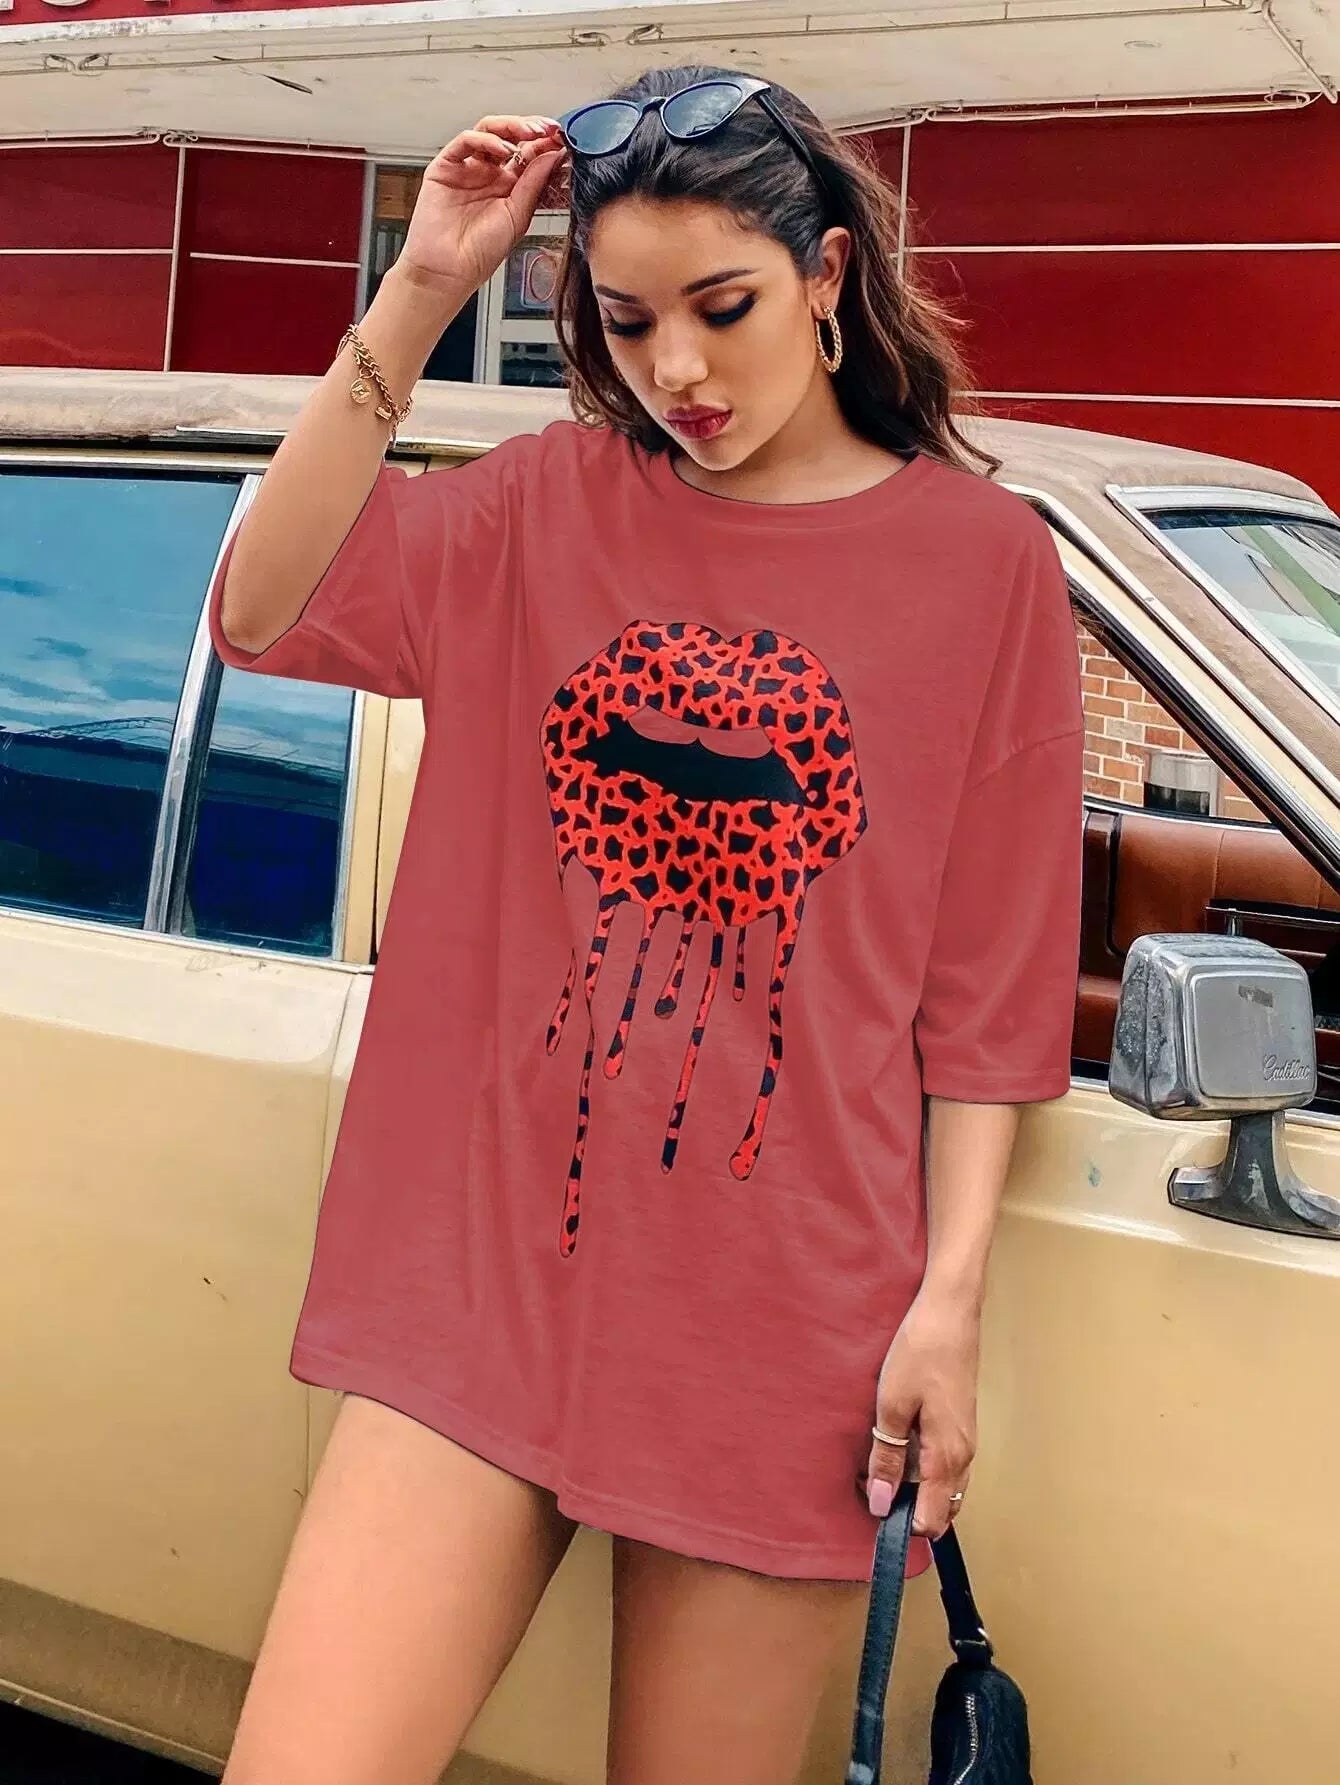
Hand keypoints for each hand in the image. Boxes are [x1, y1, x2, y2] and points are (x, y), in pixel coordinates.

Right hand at [399, 114, 568, 297]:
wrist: (449, 271)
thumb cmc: (480, 253)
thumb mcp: (518, 216)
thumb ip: (534, 183)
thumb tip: (553, 154)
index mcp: (509, 187)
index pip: (529, 155)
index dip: (545, 144)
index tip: (562, 138)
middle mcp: (488, 174)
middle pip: (510, 137)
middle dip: (531, 129)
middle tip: (548, 130)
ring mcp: (467, 168)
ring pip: (489, 132)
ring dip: (510, 127)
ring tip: (529, 133)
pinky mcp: (445, 167)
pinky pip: (465, 142)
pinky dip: (484, 138)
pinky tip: (501, 148)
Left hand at [861, 1291, 978, 1538]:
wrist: (950, 1311)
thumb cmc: (920, 1353)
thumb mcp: (892, 1405)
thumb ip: (886, 1457)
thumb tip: (881, 1504)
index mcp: (947, 1457)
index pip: (931, 1519)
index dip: (901, 1524)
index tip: (870, 1508)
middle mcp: (963, 1456)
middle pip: (940, 1509)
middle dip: (908, 1511)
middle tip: (870, 1487)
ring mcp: (965, 1440)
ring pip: (943, 1487)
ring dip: (914, 1490)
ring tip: (877, 1467)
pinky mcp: (960, 1425)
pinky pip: (944, 1465)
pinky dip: (921, 1470)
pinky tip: (895, 1447)